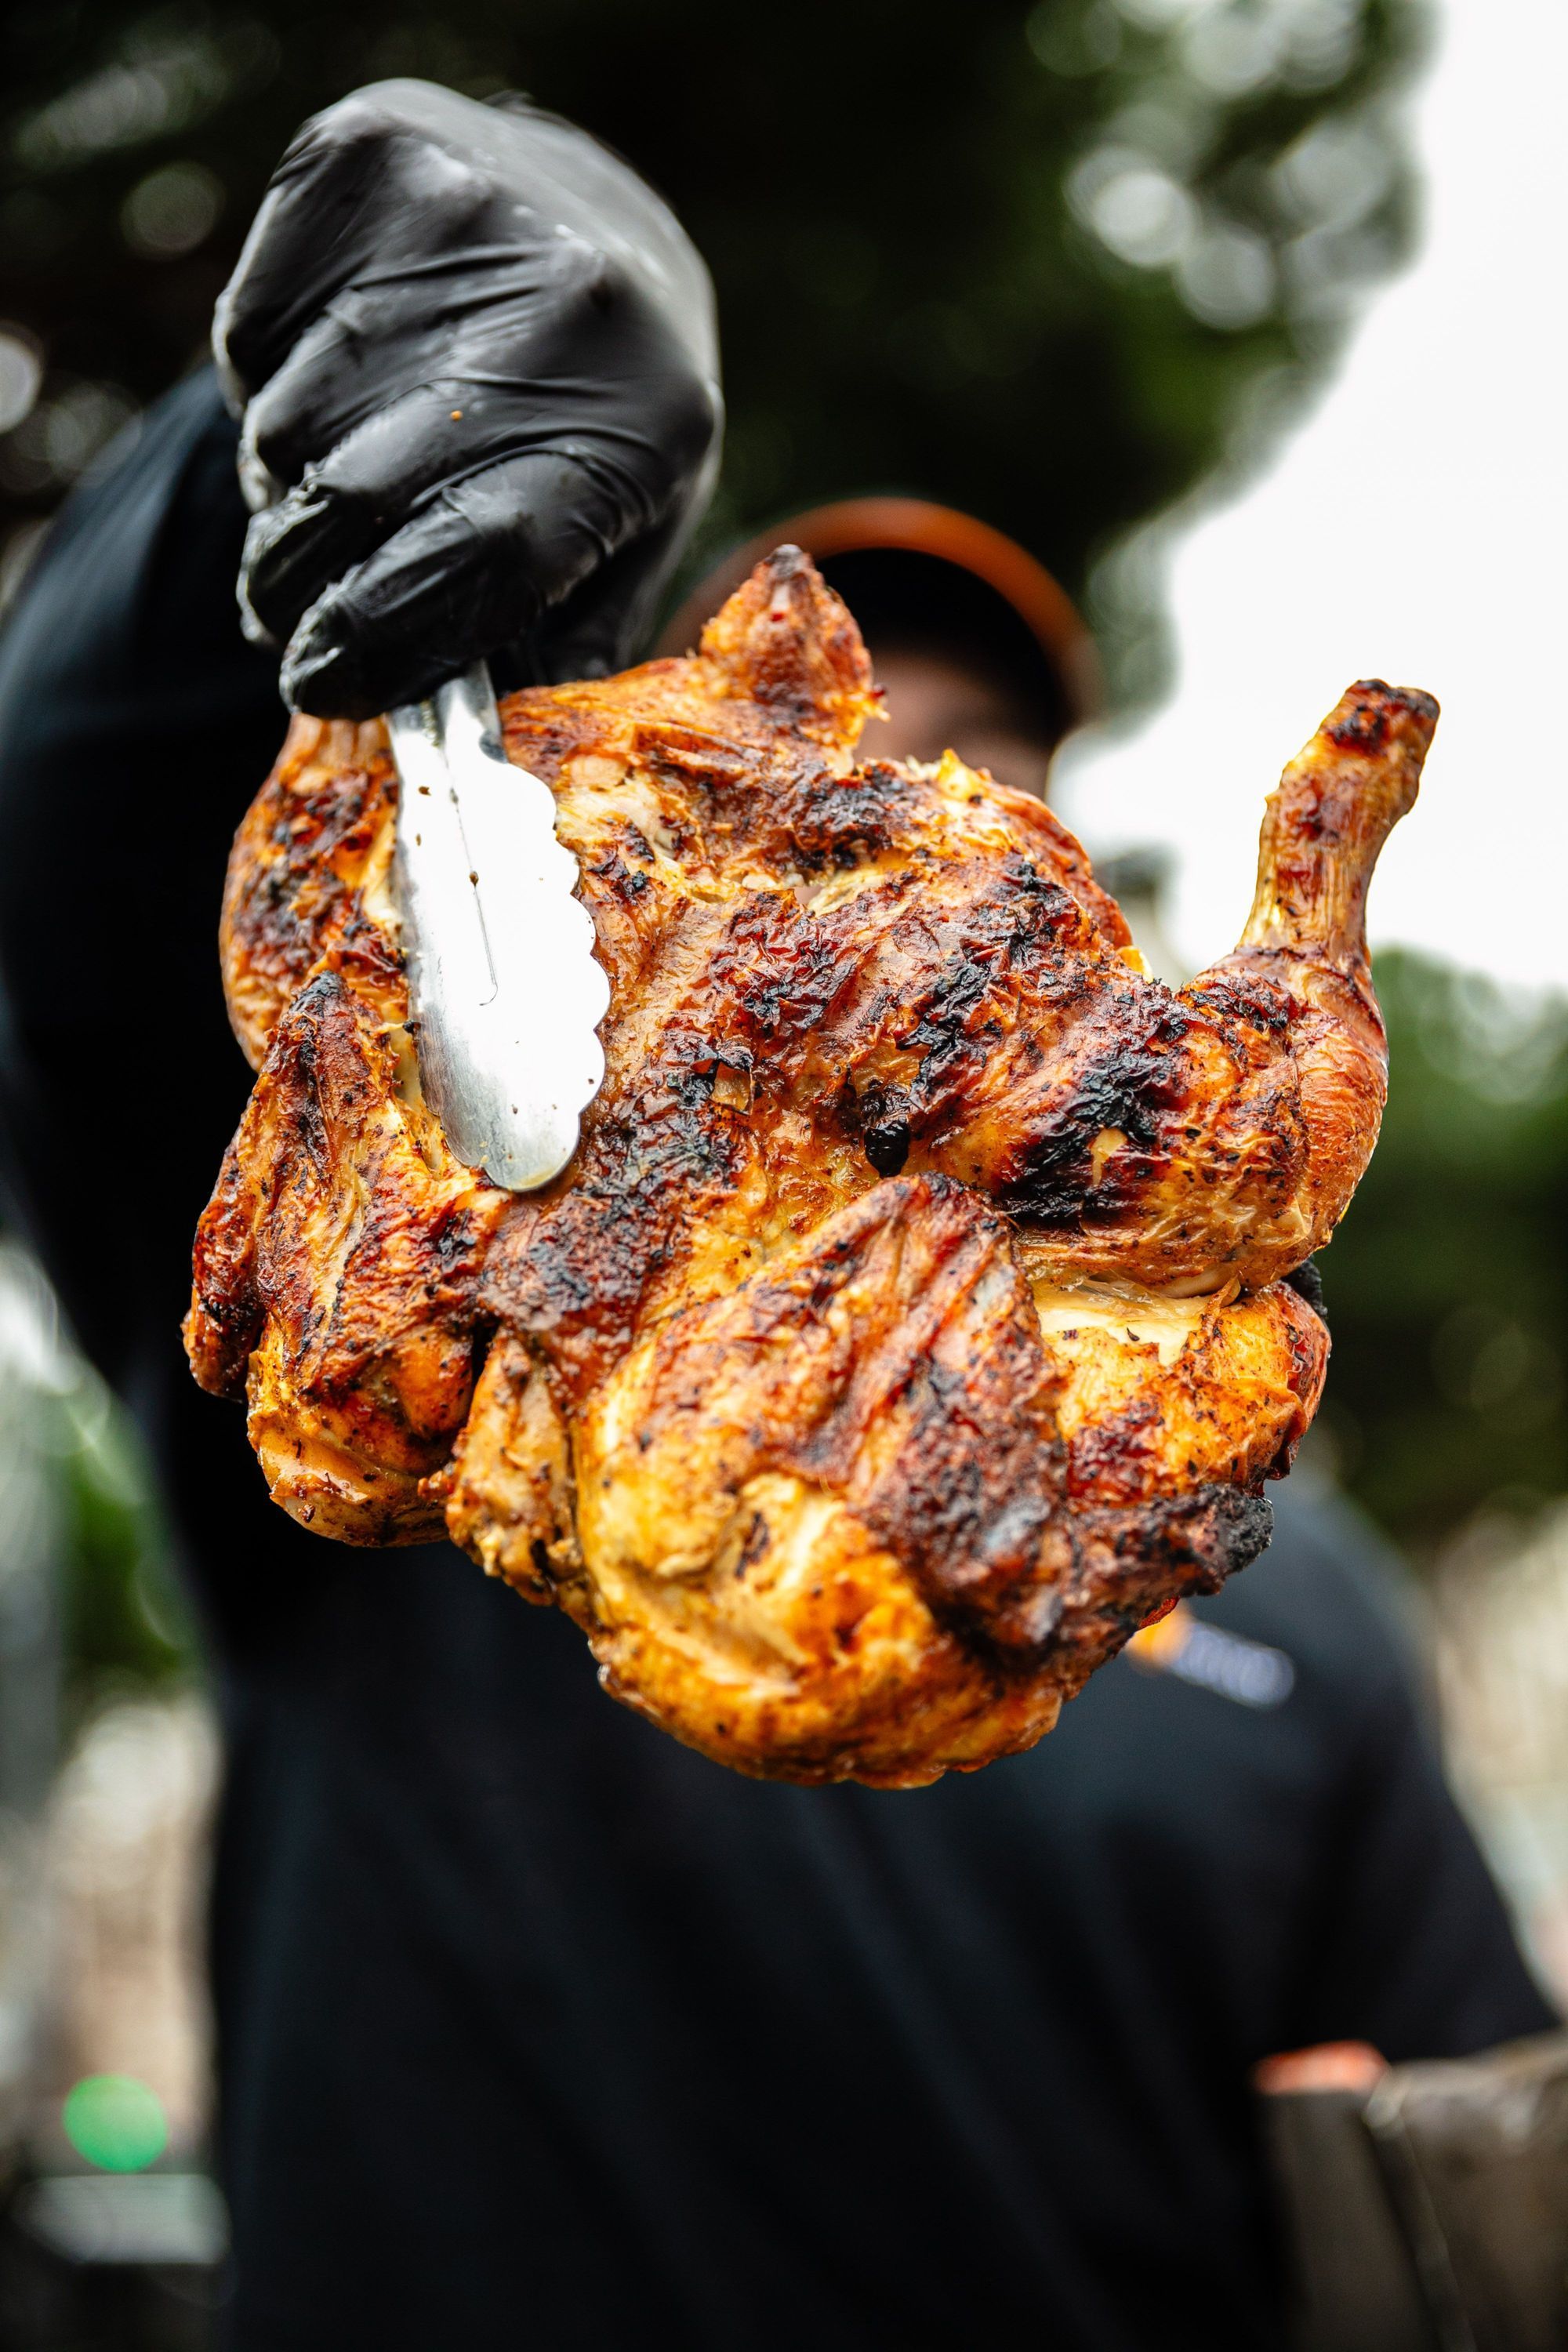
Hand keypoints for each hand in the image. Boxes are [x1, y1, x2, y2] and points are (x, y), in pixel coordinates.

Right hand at [214, 81, 721, 717]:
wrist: (597, 227)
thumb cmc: (606, 424)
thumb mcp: (626, 537)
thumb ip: (558, 643)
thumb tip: (468, 746)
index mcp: (648, 422)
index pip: (483, 556)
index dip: (382, 639)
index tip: (322, 682)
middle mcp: (568, 302)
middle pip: (365, 495)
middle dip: (307, 587)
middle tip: (294, 621)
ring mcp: (464, 211)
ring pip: (290, 421)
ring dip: (289, 491)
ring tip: (338, 488)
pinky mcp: (365, 152)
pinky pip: (251, 329)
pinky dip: (265, 385)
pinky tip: (335, 381)